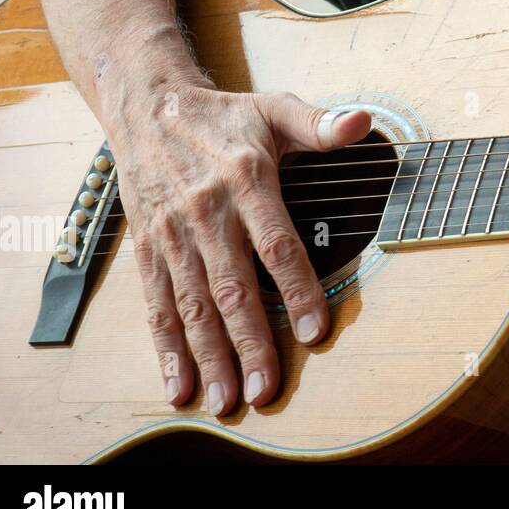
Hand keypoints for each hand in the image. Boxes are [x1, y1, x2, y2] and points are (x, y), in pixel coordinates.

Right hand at [110, 84, 369, 414]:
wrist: (148, 107)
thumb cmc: (224, 116)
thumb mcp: (276, 109)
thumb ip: (320, 124)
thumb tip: (361, 122)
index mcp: (246, 180)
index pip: (276, 243)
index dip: (297, 288)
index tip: (314, 330)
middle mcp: (206, 213)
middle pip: (231, 287)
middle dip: (250, 342)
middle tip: (267, 390)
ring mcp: (173, 235)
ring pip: (192, 306)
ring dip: (209, 356)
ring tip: (227, 400)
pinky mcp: (148, 249)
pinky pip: (157, 304)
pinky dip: (167, 349)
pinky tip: (179, 385)